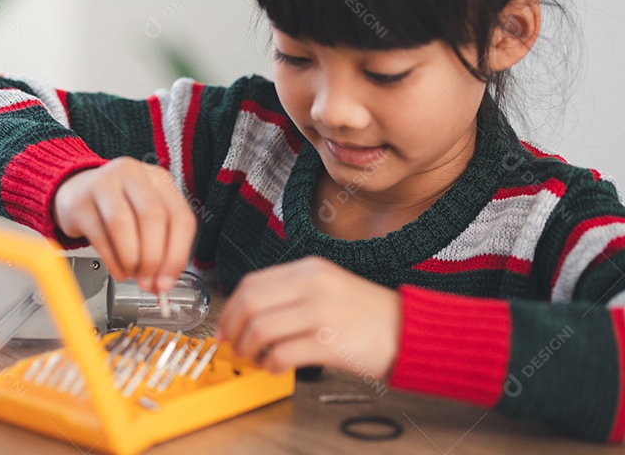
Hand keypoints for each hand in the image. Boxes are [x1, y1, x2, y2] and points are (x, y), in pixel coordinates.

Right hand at [52, 157, 196, 292]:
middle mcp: (133, 175)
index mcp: (158, 179)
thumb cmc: (116, 206)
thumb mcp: (144, 216)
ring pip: (123, 223)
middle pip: (153, 216)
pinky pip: (99, 234)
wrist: (76, 191)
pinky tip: (117, 269)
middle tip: (148, 280)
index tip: (168, 280)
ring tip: (131, 273)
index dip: (177, 255)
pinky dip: (111, 260)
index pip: (180, 217)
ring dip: (131, 258)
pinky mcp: (80, 201)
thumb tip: (162, 282)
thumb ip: (160, 247)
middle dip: (153, 258)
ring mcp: (104, 184)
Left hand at [216, 256, 400, 381]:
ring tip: (255, 359)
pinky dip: (270, 364)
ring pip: (260, 329)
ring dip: (249, 350)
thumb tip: (249, 314)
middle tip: (233, 346)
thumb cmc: (367, 314)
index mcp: (308, 269)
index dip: (231, 308)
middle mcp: (312, 286)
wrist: (409, 330)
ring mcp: (320, 313)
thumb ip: (291, 293)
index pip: (251, 283)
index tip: (225, 327)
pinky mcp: (329, 342)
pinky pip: (282, 354)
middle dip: (233, 330)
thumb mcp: (328, 286)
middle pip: (250, 304)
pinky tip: (275, 367)